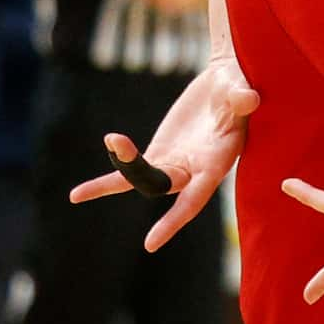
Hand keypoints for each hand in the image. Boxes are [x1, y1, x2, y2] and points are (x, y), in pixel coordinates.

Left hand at [67, 54, 258, 251]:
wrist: (225, 79)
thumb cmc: (239, 84)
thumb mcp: (241, 89)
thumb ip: (241, 98)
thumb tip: (246, 99)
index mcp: (219, 160)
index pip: (196, 196)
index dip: (175, 218)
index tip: (149, 243)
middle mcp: (195, 170)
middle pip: (161, 185)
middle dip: (137, 175)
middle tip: (119, 145)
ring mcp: (174, 164)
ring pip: (140, 180)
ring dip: (115, 176)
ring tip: (78, 193)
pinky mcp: (158, 154)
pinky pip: (128, 172)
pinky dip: (105, 182)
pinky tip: (77, 196)